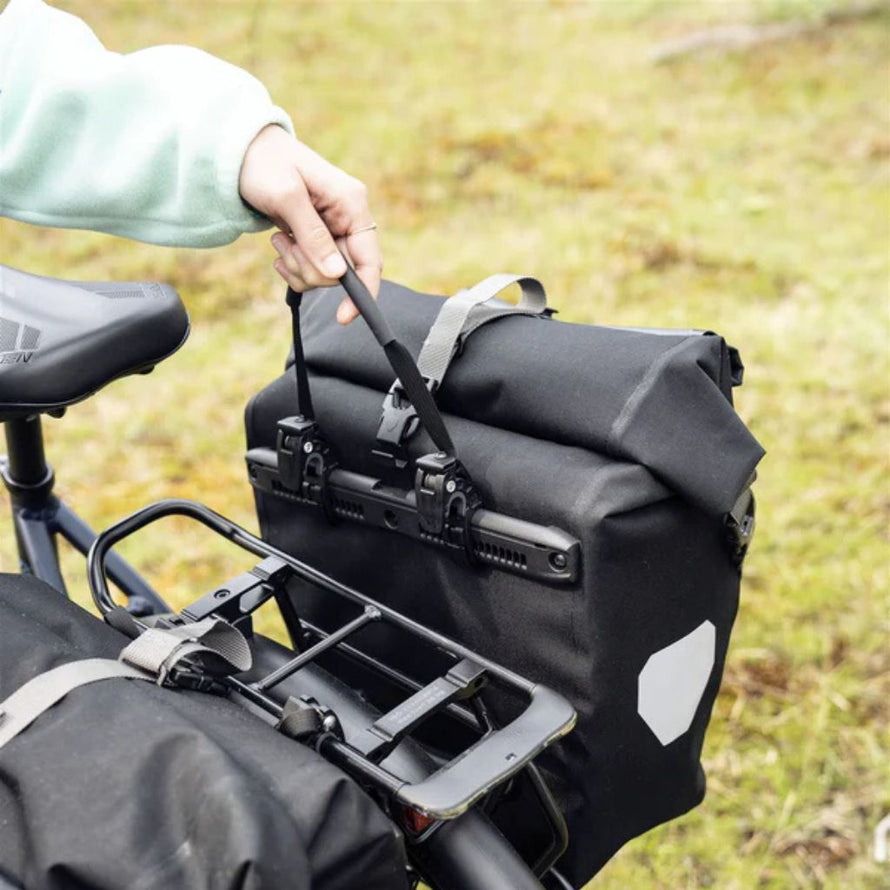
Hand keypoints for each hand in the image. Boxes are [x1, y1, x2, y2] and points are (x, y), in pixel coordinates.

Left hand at [239, 125, 381, 323]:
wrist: (242, 153)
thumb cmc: (265, 164)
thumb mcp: (286, 197)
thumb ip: (312, 236)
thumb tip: (336, 274)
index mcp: (351, 204)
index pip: (370, 260)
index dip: (363, 292)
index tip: (343, 317)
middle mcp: (348, 219)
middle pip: (343, 273)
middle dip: (311, 269)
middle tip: (285, 246)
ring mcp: (333, 230)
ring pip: (325, 275)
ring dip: (298, 266)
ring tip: (279, 240)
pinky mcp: (317, 239)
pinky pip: (312, 271)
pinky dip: (293, 267)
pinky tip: (280, 245)